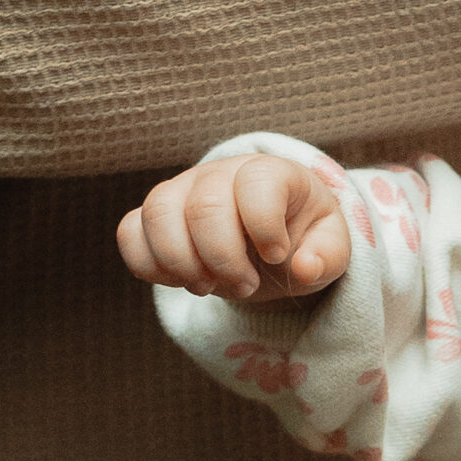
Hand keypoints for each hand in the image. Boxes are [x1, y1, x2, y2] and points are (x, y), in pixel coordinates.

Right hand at [117, 153, 350, 302]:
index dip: (264, 227)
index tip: (276, 256)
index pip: (256, 184)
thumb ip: (325, 256)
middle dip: (223, 260)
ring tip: (209, 287)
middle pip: (203, 207)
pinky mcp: (155, 216)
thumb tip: (303, 268)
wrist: (272, 239)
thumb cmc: (302, 237)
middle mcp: (220, 174)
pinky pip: (129, 232)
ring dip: (183, 264)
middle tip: (245, 286)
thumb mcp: (330, 248)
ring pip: (158, 215)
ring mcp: (181, 191)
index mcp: (270, 173)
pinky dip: (148, 265)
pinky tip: (180, 281)